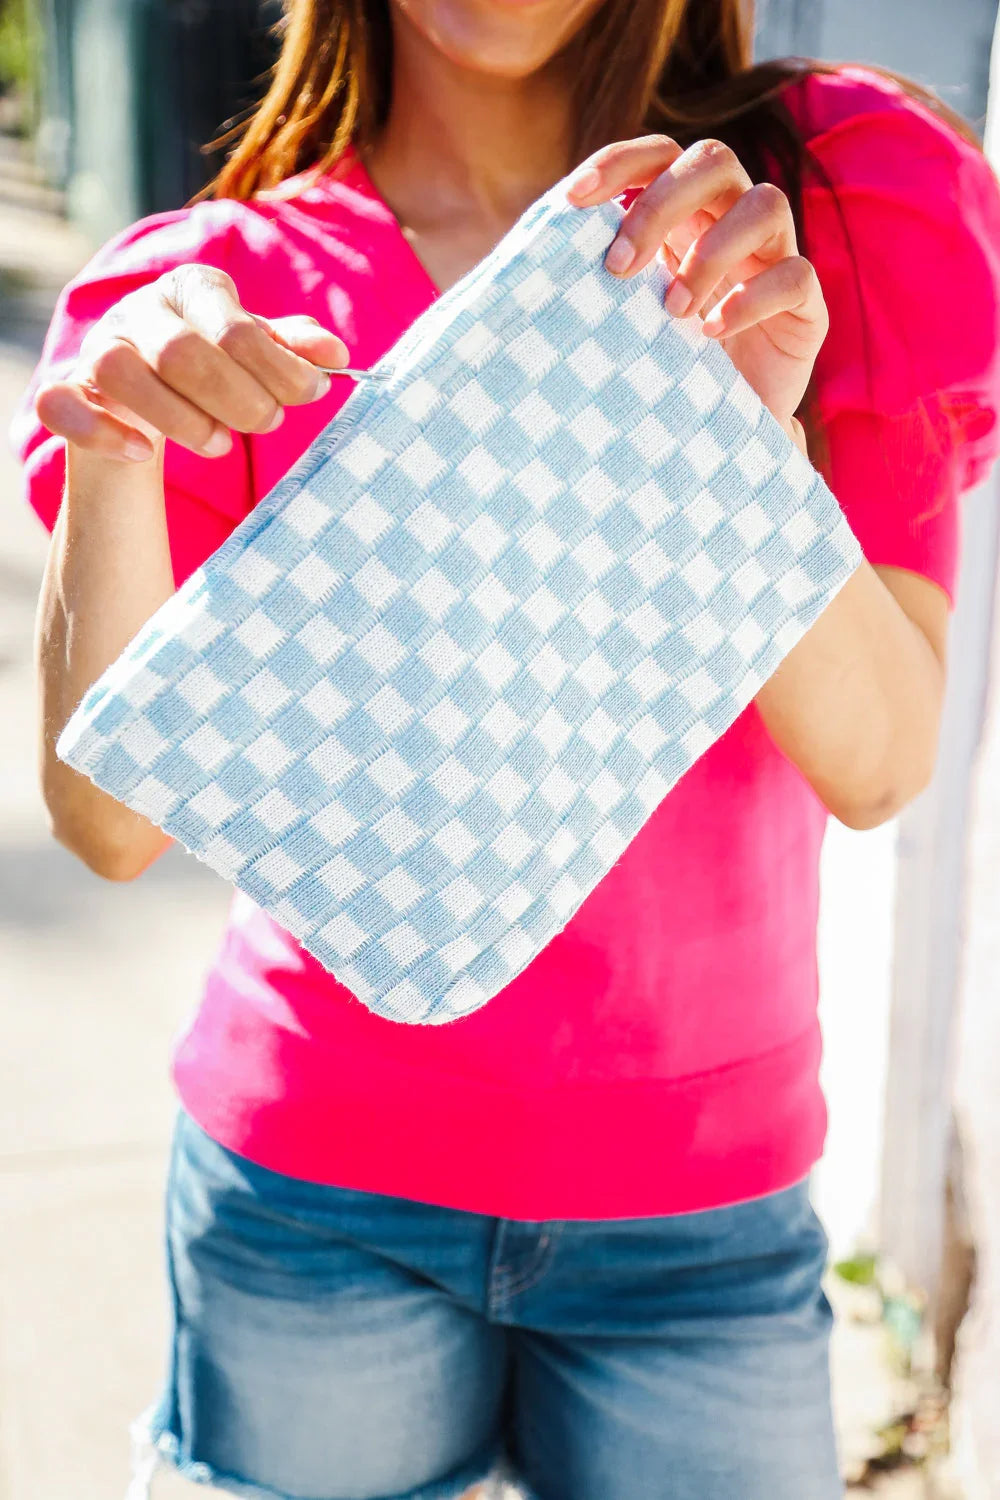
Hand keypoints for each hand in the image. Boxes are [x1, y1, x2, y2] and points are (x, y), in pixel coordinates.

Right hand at [35, 265, 349, 463]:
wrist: (151, 389)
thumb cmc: (216, 362)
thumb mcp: (258, 352)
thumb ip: (292, 350)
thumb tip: (336, 355)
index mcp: (192, 289)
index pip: (236, 328)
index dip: (279, 368)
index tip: (312, 393)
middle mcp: (140, 311)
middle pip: (183, 353)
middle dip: (239, 400)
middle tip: (268, 424)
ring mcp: (100, 348)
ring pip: (122, 374)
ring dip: (181, 421)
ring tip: (221, 445)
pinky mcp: (72, 388)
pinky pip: (63, 406)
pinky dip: (102, 433)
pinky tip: (143, 455)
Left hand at [566, 135, 827, 432]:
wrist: (719, 433)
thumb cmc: (662, 369)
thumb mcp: (622, 322)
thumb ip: (595, 286)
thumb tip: (524, 272)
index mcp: (684, 214)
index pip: (658, 155)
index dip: (618, 161)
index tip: (573, 200)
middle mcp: (732, 220)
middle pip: (713, 160)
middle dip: (660, 205)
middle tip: (618, 267)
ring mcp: (775, 256)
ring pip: (765, 204)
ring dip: (711, 252)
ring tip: (671, 311)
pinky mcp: (806, 303)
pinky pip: (795, 275)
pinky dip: (751, 299)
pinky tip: (712, 332)